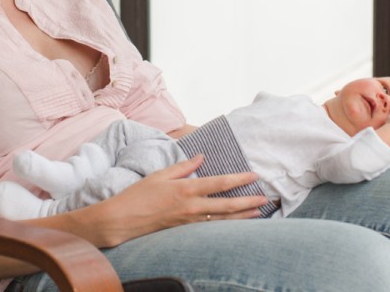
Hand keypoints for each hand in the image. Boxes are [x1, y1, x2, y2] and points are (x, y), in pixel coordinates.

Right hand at [91, 155, 267, 246]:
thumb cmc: (139, 195)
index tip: (254, 175)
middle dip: (248, 201)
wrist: (123, 220)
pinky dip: (228, 224)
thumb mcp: (161, 174)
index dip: (239, 179)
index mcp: (186, 188)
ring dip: (243, 215)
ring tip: (259, 211)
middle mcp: (191, 206)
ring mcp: (190, 222)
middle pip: (227, 204)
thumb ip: (184, 166)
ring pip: (223, 219)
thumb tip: (201, 157)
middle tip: (265, 197)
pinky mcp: (186, 231)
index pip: (219, 183)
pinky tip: (238, 223)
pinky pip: (212, 228)